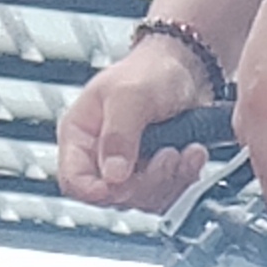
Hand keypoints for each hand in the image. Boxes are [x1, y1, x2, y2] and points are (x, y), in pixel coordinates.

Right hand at [58, 30, 218, 213]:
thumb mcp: (129, 95)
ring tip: (183, 150)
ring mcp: (130, 169)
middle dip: (146, 181)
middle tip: (167, 154)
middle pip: (114, 196)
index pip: (74, 181)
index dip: (96, 191)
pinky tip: (192, 154)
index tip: (122, 183)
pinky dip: (185, 179)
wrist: (187, 66)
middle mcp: (101, 157)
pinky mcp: (156, 175)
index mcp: (80, 136)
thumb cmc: (150, 70)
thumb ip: (119, 135)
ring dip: (170, 180)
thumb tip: (113, 175)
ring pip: (144, 200)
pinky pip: (168, 196)